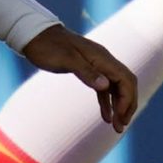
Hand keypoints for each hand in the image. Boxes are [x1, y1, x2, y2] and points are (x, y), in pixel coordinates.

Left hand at [18, 25, 140, 131]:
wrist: (35, 35)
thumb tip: (106, 85)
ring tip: (117, 127)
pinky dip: (107, 103)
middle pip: (126, 84)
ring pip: (116, 88)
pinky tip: (106, 117)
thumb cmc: (48, 47)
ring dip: (119, 107)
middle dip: (127, 105)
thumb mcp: (66, 60)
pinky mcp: (88, 70)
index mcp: (102, 58)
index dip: (127, 99)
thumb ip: (86, 72)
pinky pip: (103, 89)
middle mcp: (104, 61)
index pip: (126, 79)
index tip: (120, 117)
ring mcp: (97, 66)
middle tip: (121, 126)